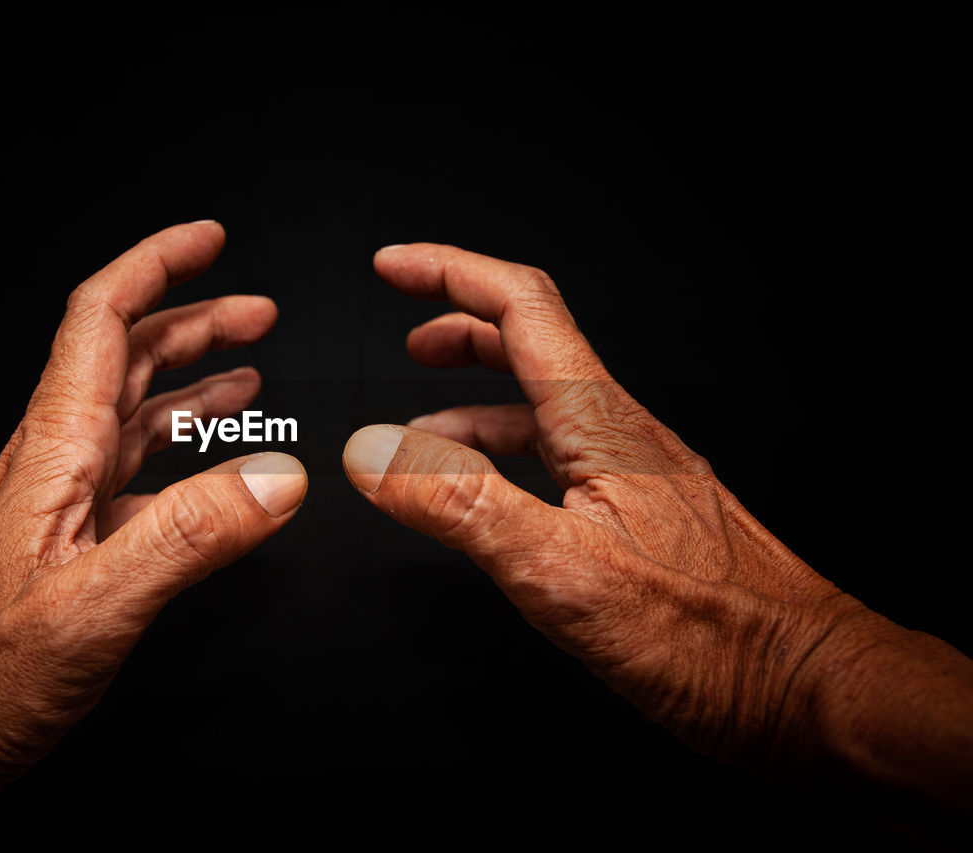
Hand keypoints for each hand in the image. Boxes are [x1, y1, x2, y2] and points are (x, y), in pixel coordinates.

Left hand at [0, 222, 306, 847]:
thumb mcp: (90, 608)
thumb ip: (189, 538)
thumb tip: (278, 477)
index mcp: (53, 455)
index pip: (100, 323)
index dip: (154, 267)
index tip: (207, 239)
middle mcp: (51, 466)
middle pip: (123, 359)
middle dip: (191, 321)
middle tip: (257, 310)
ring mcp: (54, 507)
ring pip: (129, 416)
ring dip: (189, 385)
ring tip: (246, 373)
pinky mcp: (61, 549)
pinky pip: (129, 479)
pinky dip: (179, 459)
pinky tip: (209, 478)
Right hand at [343, 243, 972, 814]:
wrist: (806, 690)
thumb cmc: (714, 638)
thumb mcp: (561, 570)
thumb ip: (459, 505)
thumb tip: (373, 450)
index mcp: (600, 424)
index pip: (519, 308)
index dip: (449, 273)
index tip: (393, 267)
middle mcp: (620, 435)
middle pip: (531, 343)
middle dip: (459, 326)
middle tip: (407, 332)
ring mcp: (634, 474)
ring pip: (542, 407)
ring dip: (474, 402)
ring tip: (420, 431)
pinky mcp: (641, 518)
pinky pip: (559, 462)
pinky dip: (505, 461)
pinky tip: (489, 501)